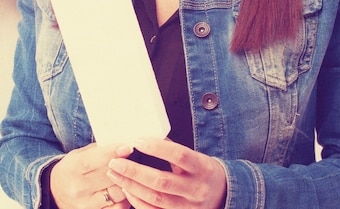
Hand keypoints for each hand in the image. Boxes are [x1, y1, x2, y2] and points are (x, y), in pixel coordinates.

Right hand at [50, 142, 133, 208]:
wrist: (54, 191)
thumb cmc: (72, 168)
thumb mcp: (80, 154)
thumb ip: (100, 150)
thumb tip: (123, 145)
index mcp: (74, 168)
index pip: (98, 159)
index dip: (115, 152)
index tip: (128, 147)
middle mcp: (79, 188)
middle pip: (111, 176)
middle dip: (125, 166)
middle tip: (135, 158)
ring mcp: (85, 205)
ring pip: (117, 194)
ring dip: (127, 183)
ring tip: (132, 174)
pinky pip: (117, 208)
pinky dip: (125, 199)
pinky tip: (126, 190)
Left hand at [106, 138, 226, 208]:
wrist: (224, 195)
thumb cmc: (203, 171)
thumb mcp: (196, 157)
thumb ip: (173, 150)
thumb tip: (147, 138)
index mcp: (201, 167)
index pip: (178, 155)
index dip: (157, 148)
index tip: (137, 141)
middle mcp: (195, 189)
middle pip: (161, 181)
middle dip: (134, 171)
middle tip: (115, 162)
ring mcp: (188, 207)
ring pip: (155, 199)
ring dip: (132, 186)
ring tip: (116, 174)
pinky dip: (138, 202)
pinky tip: (127, 190)